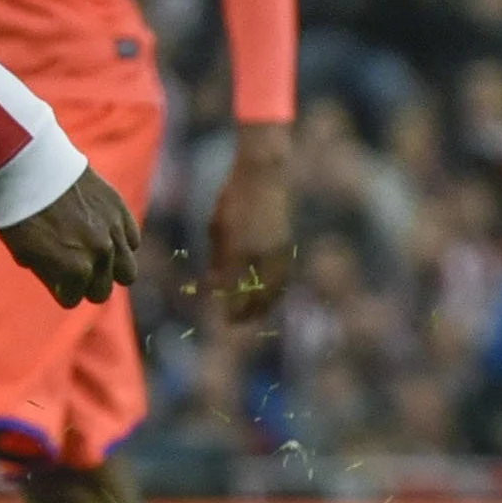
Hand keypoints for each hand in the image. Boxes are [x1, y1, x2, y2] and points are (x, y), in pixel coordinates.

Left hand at [0, 168, 138, 307]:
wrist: (28, 166)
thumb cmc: (18, 211)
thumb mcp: (23, 252)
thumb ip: (48, 275)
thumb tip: (63, 287)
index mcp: (74, 269)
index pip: (72, 299)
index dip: (61, 292)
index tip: (56, 283)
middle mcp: (100, 254)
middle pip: (102, 291)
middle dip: (87, 286)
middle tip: (75, 275)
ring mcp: (114, 232)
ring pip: (127, 272)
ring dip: (111, 270)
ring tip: (96, 260)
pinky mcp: (120, 211)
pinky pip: (133, 241)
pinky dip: (121, 244)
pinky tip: (105, 237)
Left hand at [207, 124, 292, 321]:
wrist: (263, 177)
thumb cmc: (232, 200)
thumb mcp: (216, 228)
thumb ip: (217, 258)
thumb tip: (213, 285)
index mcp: (240, 250)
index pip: (234, 290)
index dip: (230, 308)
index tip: (223, 321)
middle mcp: (262, 253)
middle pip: (257, 294)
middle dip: (248, 313)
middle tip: (236, 325)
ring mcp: (279, 250)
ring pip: (275, 288)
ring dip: (265, 305)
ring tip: (254, 316)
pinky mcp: (287, 244)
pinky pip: (283, 276)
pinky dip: (276, 290)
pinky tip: (269, 296)